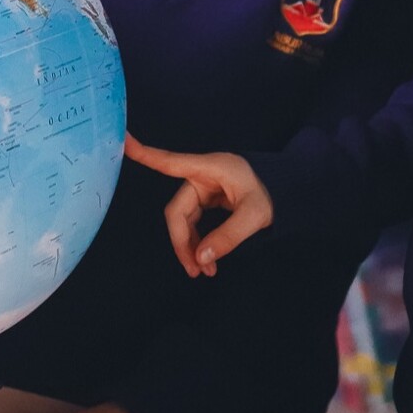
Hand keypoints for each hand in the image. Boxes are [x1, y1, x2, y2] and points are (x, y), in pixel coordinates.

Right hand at [123, 134, 271, 277]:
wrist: (290, 193)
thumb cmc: (274, 195)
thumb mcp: (256, 215)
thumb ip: (229, 236)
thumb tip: (201, 258)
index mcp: (210, 168)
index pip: (170, 162)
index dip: (145, 154)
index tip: (123, 140)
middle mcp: (202, 176)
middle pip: (177, 211)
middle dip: (182, 242)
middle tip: (194, 270)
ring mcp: (204, 188)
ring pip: (183, 220)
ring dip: (189, 246)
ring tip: (204, 272)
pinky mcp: (208, 200)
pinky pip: (193, 223)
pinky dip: (198, 242)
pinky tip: (207, 261)